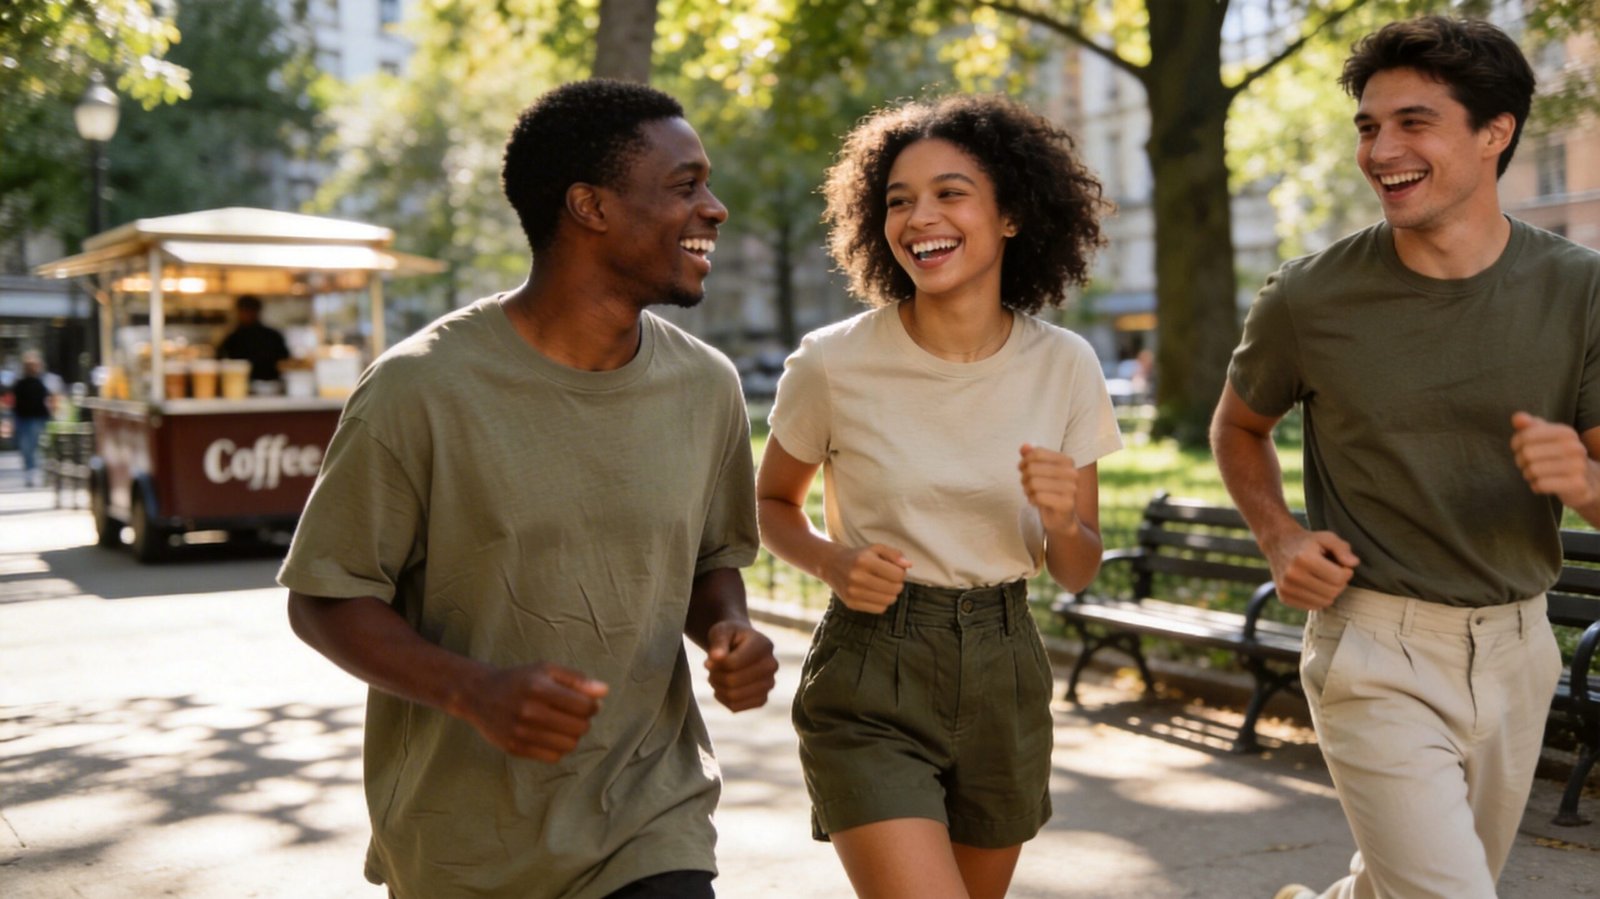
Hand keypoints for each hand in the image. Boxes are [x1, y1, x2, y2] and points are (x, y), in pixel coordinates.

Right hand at [459, 662, 608, 762]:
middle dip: (584, 721)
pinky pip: (553, 757)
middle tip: (574, 714)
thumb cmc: (519, 680)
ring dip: (572, 736)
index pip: (584, 707)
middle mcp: (530, 712)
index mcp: (539, 688)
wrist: (480, 694)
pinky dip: (558, 748)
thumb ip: (577, 679)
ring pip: (569, 745)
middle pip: (580, 728)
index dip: (593, 706)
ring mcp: (521, 732)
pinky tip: (550, 735)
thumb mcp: (546, 670)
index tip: (587, 703)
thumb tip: (604, 691)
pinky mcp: (515, 748)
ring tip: (563, 725)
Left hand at [704, 621, 778, 711]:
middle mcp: (771, 665)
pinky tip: (722, 687)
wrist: (741, 645)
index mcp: (764, 645)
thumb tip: (716, 657)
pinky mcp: (762, 699)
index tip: (709, 659)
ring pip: (733, 696)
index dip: (714, 663)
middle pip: (732, 681)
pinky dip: (723, 699)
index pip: (732, 663)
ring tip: (716, 676)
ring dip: (718, 687)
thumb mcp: (721, 631)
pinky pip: (735, 707)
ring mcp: (769, 684)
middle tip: (711, 669)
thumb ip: (718, 642)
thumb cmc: (730, 637)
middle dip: (715, 676)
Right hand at [822, 543, 911, 613]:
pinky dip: (882, 603)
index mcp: (865, 561)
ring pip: (888, 601)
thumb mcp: (876, 548)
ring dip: (891, 594)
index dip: (901, 573)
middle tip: (890, 579)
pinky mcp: (851, 603)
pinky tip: (876, 594)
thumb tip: (909, 565)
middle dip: (897, 584)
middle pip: (894, 589)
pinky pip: (879, 609)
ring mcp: (853, 592)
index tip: (895, 570)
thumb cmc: (859, 556)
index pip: (898, 575)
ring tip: (884, 586)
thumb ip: (894, 554)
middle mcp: (857, 577)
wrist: (831, 564)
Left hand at [1019, 443, 1078, 534]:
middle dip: (1024, 477)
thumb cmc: (1048, 491)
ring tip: (1031, 493)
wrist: (1061, 518)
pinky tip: (1036, 502)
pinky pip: (1038, 497)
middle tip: (1025, 485)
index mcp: (1067, 461)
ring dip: (1027, 490)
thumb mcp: (1039, 472)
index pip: (1037, 453)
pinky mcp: (1067, 503)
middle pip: (1033, 468)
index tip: (1022, 469)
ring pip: (1034, 483)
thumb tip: (1024, 446)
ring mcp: (1072, 489)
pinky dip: (1032, 500)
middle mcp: (1072, 473)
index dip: (1024, 461)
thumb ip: (1031, 457)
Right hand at [1265, 528, 1358, 610]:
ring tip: (1324, 579)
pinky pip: (1312, 607)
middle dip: (1339, 583)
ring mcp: (1286, 588)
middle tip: (1335, 573)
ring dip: (1330, 592)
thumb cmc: (1307, 542)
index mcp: (1304, 558)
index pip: (1338, 578)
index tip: (1343, 566)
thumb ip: (1342, 548)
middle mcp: (1292, 575)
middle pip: (1332, 592)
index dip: (1347, 573)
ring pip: (1324, 602)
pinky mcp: (1284, 597)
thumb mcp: (1326, 538)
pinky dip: (1319, 599)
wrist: (1278, 544)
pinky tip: (1316, 586)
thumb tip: (1353, 564)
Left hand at [1512, 412, 1598, 507]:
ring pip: (1533, 470)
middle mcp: (1575, 447)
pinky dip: (1536, 486)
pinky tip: (1542, 484)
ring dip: (1528, 474)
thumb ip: (1530, 426)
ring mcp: (1578, 466)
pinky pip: (1541, 485)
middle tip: (1527, 464)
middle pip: (1527, 453)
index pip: (1526, 435)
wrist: (1588, 480)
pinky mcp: (1577, 484)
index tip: (1519, 448)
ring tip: (1536, 474)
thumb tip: (1517, 417)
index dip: (1516, 443)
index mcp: (1567, 433)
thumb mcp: (1548, 438)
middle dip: (1521, 461)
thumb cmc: (1560, 456)